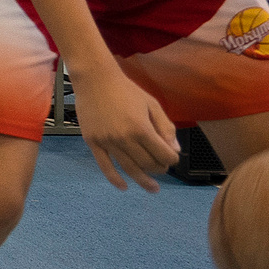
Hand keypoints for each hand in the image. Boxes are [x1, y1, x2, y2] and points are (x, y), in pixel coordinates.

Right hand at [72, 65, 177, 192]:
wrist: (95, 80)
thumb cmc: (126, 90)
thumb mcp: (152, 104)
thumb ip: (165, 127)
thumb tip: (175, 150)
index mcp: (141, 128)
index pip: (162, 154)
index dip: (171, 159)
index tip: (173, 159)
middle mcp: (124, 138)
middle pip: (147, 163)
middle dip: (159, 168)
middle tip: (163, 168)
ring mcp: (107, 142)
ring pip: (128, 168)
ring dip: (142, 180)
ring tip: (152, 188)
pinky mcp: (93, 142)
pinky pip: (105, 165)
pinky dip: (115, 179)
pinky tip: (124, 187)